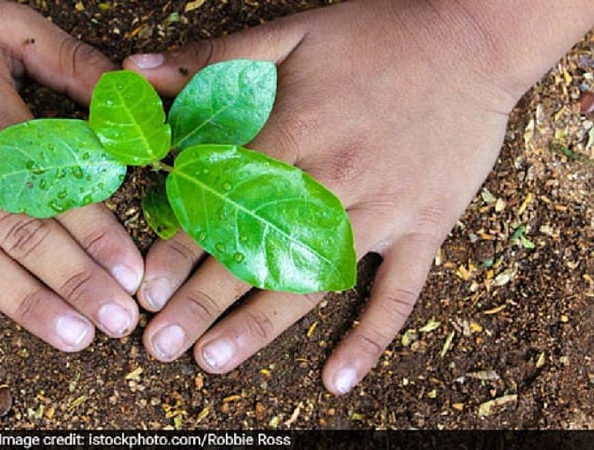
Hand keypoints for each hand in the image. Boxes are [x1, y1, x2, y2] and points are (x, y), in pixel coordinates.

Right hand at [0, 2, 142, 350]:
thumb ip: (73, 62)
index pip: (50, 185)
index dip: (96, 234)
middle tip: (116, 321)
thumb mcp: (9, 24)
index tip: (130, 274)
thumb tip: (130, 105)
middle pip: (18, 233)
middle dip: (74, 282)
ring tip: (72, 337)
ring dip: (25, 305)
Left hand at [124, 0, 531, 392]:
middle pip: (259, 251)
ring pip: (315, 280)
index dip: (181, 248)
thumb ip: (212, 59)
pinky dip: (370, 337)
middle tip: (160, 344)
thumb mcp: (289, 33)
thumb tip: (135, 73)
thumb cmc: (375, 35)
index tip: (146, 288)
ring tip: (213, 360)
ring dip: (261, 325)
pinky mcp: (425, 226)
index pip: (225, 202)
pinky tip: (336, 378)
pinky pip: (400, 292)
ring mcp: (385, 209)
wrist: (472, 39)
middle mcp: (336, 179)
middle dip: (204, 301)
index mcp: (297, 132)